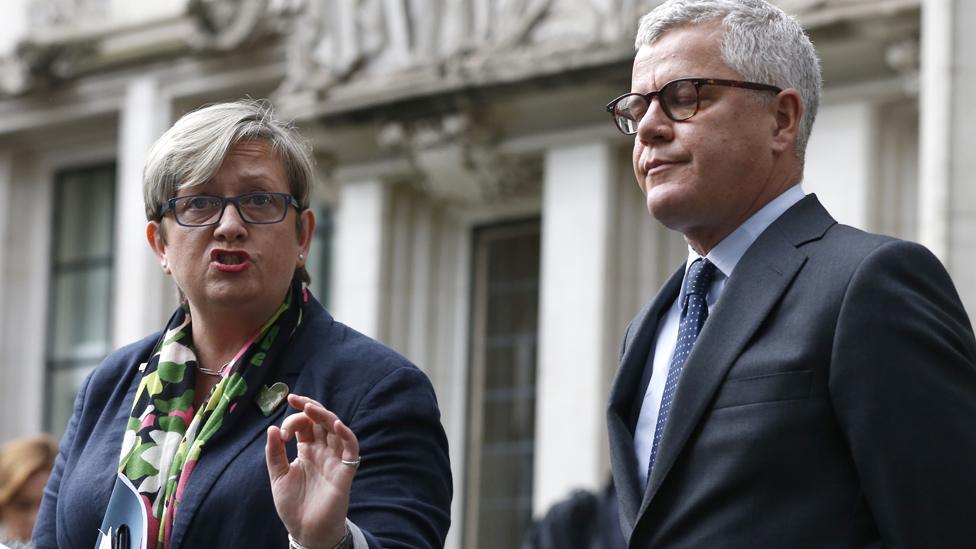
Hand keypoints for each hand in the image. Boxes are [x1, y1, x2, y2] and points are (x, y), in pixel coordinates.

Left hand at [266, 394, 359, 548]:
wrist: (305, 530)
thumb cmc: (293, 505)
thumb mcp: (278, 476)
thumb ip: (274, 453)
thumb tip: (271, 428)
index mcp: (307, 450)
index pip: (304, 426)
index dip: (293, 422)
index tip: (281, 434)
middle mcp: (322, 451)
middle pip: (321, 421)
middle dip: (309, 408)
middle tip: (295, 399)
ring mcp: (335, 458)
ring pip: (336, 428)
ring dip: (325, 416)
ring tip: (310, 407)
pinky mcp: (345, 470)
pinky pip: (351, 447)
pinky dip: (346, 435)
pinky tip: (336, 424)